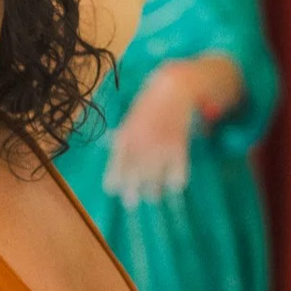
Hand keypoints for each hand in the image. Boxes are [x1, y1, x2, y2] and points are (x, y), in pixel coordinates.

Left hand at [103, 70, 193, 205]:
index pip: (115, 167)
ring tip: (153, 196)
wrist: (174, 88)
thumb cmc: (150, 104)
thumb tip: (111, 149)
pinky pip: (177, 175)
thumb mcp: (130, 119)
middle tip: (131, 202)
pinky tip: (175, 185)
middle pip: (133, 179)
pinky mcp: (179, 148)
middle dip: (131, 194)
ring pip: (154, 181)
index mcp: (125, 139)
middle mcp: (140, 146)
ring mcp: (159, 148)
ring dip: (153, 192)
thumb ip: (122, 139)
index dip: (113, 182)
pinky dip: (176, 183)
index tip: (113, 190)